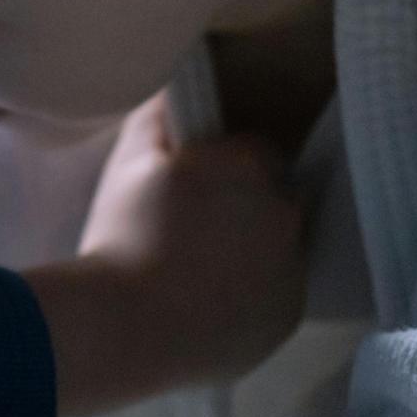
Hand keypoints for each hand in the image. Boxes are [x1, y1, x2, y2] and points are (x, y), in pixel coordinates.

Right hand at [37, 97, 304, 412]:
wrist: (124, 326)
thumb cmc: (123, 234)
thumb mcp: (129, 159)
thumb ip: (160, 115)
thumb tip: (177, 90)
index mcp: (252, 166)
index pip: (258, 151)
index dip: (227, 166)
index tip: (197, 185)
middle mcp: (287, 213)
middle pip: (275, 198)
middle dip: (245, 206)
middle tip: (194, 226)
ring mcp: (292, 271)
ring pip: (278, 248)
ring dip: (252, 249)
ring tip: (200, 268)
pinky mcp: (286, 320)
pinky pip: (275, 296)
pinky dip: (252, 294)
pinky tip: (210, 301)